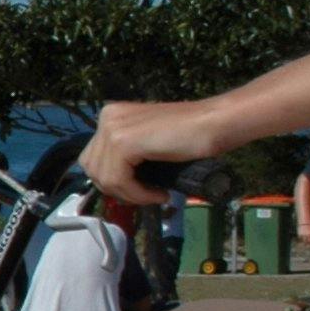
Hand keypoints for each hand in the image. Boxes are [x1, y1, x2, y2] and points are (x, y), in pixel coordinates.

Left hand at [80, 98, 223, 205]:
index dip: (113, 181)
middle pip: (93, 168)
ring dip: (129, 194)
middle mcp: (106, 117)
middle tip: (146, 195)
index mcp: (110, 116)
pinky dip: (137, 194)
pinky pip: (119, 180)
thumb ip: (125, 157)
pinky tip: (158, 194)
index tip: (139, 190)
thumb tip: (110, 185)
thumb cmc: (190, 135)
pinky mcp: (123, 141)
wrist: (216, 122)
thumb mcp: (147, 144)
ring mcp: (112, 127)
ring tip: (155, 194)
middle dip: (117, 189)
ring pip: (104, 178)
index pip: (93, 158)